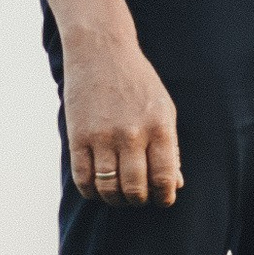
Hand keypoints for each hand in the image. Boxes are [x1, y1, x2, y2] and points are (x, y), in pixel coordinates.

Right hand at [61, 30, 181, 206]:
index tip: (163, 199)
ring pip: (108, 188)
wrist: (102, 53)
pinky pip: (83, 179)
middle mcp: (131, 135)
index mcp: (159, 127)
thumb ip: (170, 148)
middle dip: (139, 201)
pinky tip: (99, 187)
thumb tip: (175, 184)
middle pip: (135, 189)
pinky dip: (92, 191)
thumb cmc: (139, 84)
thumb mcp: (164, 110)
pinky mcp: (78, 138)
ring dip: (116, 199)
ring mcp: (102, 137)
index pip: (165, 178)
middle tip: (140, 197)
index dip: (165, 196)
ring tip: (120, 194)